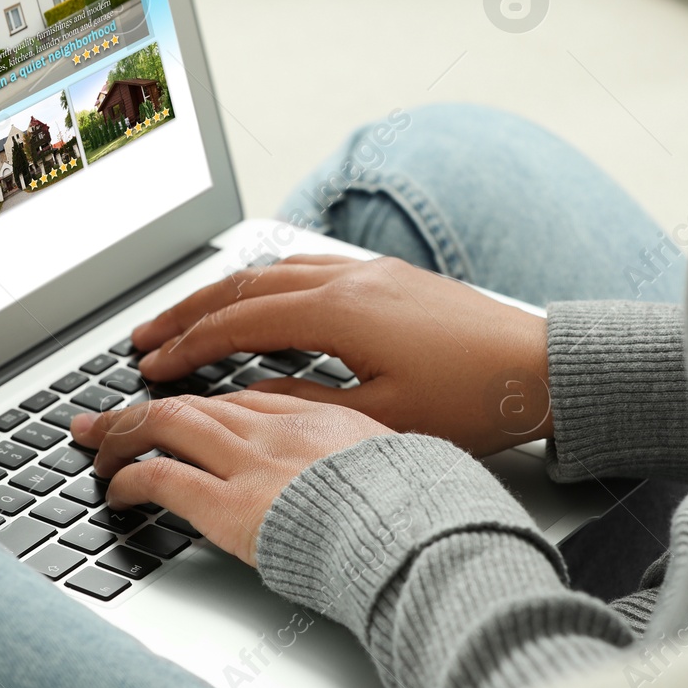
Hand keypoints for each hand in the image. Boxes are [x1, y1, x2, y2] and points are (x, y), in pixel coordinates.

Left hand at [69, 391, 391, 564]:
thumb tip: (366, 478)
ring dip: (124, 430)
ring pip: (170, 424)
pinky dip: (129, 477)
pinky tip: (114, 488)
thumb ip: (370, 463)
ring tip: (95, 440)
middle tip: (110, 414)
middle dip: (149, 405)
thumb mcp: (405, 467)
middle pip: (200, 404)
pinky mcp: (227, 503)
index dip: (211, 406)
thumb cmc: (422, 510)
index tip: (192, 413)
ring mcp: (250, 462)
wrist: (416, 529)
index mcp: (324, 419)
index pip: (251, 400)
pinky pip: (162, 477)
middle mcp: (279, 430)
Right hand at [130, 255, 551, 455]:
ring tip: (189, 318)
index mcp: (340, 312)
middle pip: (245, 285)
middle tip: (143, 334)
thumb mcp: (382, 421)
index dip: (187, 346)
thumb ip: (307, 405)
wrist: (543, 368)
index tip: (149, 366)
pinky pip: (309, 266)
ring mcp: (370, 271)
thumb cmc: (474, 401)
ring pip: (275, 269)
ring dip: (225, 293)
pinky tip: (261, 299)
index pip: (239, 323)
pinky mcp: (390, 276)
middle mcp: (349, 278)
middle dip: (188, 311)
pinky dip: (268, 282)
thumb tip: (252, 395)